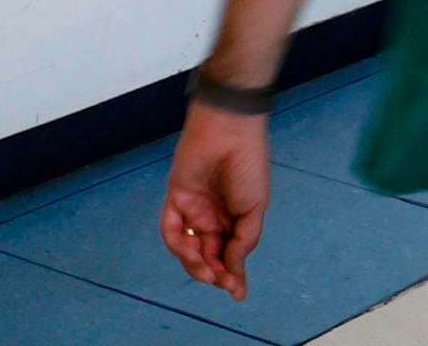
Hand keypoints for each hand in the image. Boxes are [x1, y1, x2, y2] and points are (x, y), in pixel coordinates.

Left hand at [160, 104, 271, 299]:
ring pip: (189, 248)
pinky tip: (194, 256)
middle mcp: (211, 218)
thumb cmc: (248, 167)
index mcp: (232, 219)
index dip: (233, 275)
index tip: (238, 294)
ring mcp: (192, 209)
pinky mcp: (175, 199)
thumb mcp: (255, 209)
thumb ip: (243, 241)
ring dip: (197, 265)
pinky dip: (180, 247)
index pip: (229, 254)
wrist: (229, 132)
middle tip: (225, 285)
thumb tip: (233, 269)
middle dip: (216, 274)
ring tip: (210, 274)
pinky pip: (172, 230)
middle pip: (209, 255)